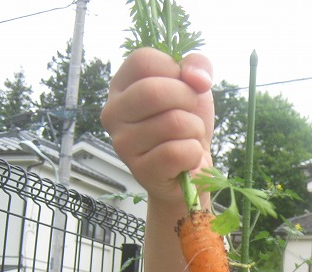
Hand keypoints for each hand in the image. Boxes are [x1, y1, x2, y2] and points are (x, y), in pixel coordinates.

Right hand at [101, 47, 213, 205]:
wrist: (192, 171)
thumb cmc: (186, 125)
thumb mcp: (194, 86)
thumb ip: (197, 65)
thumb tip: (198, 78)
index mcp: (121, 86)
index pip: (143, 60)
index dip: (174, 69)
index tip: (184, 85)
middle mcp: (113, 113)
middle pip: (153, 91)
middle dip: (188, 100)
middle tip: (190, 114)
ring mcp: (123, 144)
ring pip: (173, 123)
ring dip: (194, 130)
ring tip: (186, 139)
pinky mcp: (140, 170)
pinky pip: (177, 152)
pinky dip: (193, 154)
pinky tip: (185, 159)